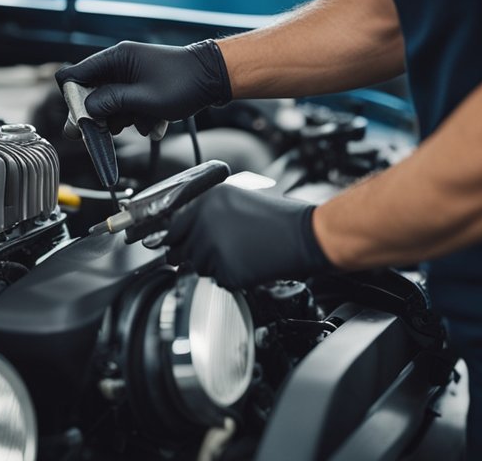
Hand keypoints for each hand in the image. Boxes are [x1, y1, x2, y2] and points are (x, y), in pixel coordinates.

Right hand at [54, 40, 231, 135]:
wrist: (216, 78)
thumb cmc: (184, 83)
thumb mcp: (143, 98)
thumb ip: (111, 103)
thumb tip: (86, 110)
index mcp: (116, 58)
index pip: (76, 75)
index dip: (73, 99)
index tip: (78, 121)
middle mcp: (120, 64)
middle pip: (93, 93)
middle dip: (101, 115)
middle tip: (104, 133)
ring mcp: (131, 75)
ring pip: (112, 102)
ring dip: (123, 118)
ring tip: (142, 123)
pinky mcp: (142, 86)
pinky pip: (129, 104)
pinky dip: (138, 116)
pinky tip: (155, 122)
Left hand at [165, 185, 331, 288]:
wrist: (307, 235)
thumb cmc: (280, 218)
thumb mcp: (237, 200)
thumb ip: (207, 213)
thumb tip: (184, 232)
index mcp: (208, 201)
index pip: (173, 227)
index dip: (175, 239)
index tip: (174, 246)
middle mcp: (205, 222)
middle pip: (183, 250)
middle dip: (195, 255)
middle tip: (215, 254)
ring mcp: (214, 247)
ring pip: (200, 267)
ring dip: (215, 266)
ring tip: (242, 254)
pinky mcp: (227, 270)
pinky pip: (219, 280)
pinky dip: (231, 278)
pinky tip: (249, 264)